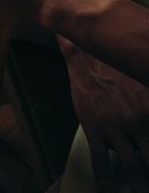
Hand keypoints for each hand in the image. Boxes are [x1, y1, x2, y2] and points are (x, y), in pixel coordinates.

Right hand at [63, 44, 148, 192]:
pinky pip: (101, 161)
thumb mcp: (146, 86)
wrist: (88, 52)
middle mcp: (137, 122)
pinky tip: (108, 188)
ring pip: (132, 168)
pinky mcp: (94, 127)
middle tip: (148, 185)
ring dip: (137, 184)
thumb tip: (148, 131)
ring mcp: (115, 127)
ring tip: (137, 190)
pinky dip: (106, 180)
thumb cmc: (119, 65)